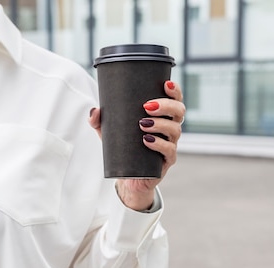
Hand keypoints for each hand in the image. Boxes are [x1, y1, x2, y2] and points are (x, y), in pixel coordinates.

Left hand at [89, 80, 185, 210]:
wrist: (127, 177)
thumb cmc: (123, 149)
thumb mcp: (109, 132)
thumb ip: (99, 120)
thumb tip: (94, 111)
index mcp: (162, 117)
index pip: (175, 100)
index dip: (174, 91)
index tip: (165, 84)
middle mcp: (170, 129)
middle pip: (179, 112)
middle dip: (166, 106)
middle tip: (146, 106)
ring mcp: (170, 145)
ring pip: (175, 130)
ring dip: (161, 124)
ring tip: (142, 124)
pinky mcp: (166, 161)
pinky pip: (170, 151)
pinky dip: (160, 144)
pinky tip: (147, 141)